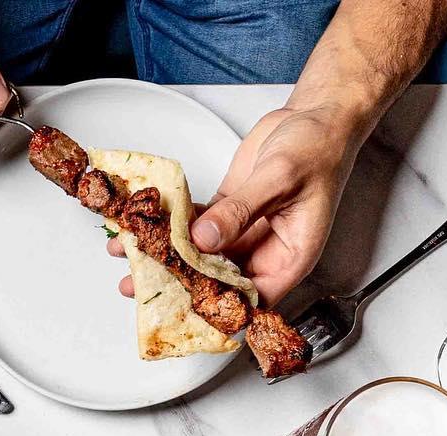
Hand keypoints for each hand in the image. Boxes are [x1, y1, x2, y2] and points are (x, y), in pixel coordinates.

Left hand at [109, 104, 354, 306]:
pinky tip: (146, 225)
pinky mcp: (228, 215)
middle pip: (217, 283)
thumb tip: (205, 240)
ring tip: (128, 252)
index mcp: (288, 259)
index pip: (250, 300)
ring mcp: (242, 235)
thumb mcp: (279, 179)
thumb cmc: (318, 148)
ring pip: (200, 257)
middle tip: (137, 284)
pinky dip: (172, 228)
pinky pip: (196, 229)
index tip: (178, 306)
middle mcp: (263, 254)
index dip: (216, 308)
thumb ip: (241, 211)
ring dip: (166, 255)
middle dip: (177, 284)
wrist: (316, 116)